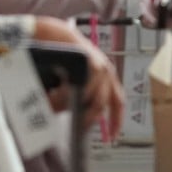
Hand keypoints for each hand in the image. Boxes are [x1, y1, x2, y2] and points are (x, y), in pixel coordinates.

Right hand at [31, 18, 123, 137]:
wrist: (53, 35)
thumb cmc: (62, 58)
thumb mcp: (72, 83)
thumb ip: (77, 100)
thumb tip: (76, 118)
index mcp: (106, 78)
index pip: (117, 103)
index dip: (116, 121)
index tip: (112, 136)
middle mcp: (106, 71)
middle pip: (103, 102)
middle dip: (88, 116)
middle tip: (76, 123)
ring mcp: (98, 63)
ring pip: (91, 93)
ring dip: (75, 103)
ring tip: (58, 103)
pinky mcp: (88, 57)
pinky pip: (83, 81)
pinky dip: (73, 89)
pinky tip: (63, 90)